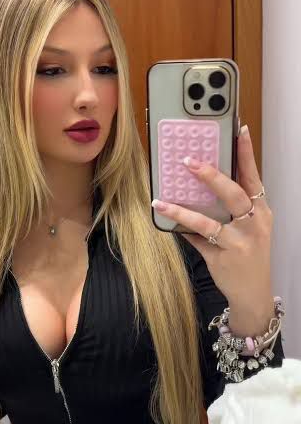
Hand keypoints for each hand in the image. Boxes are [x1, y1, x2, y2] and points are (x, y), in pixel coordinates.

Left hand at [152, 125, 273, 334]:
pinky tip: (165, 217)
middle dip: (211, 176)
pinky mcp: (223, 257)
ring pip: (210, 220)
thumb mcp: (248, 229)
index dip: (246, 154)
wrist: (253, 293)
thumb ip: (228, 209)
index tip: (240, 130)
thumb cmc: (248, 254)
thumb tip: (197, 184)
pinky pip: (197, 239)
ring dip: (183, 209)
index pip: (254, 177)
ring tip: (162, 198)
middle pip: (234, 194)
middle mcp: (254, 224)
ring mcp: (240, 242)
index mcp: (261, 210)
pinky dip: (181, 227)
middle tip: (189, 161)